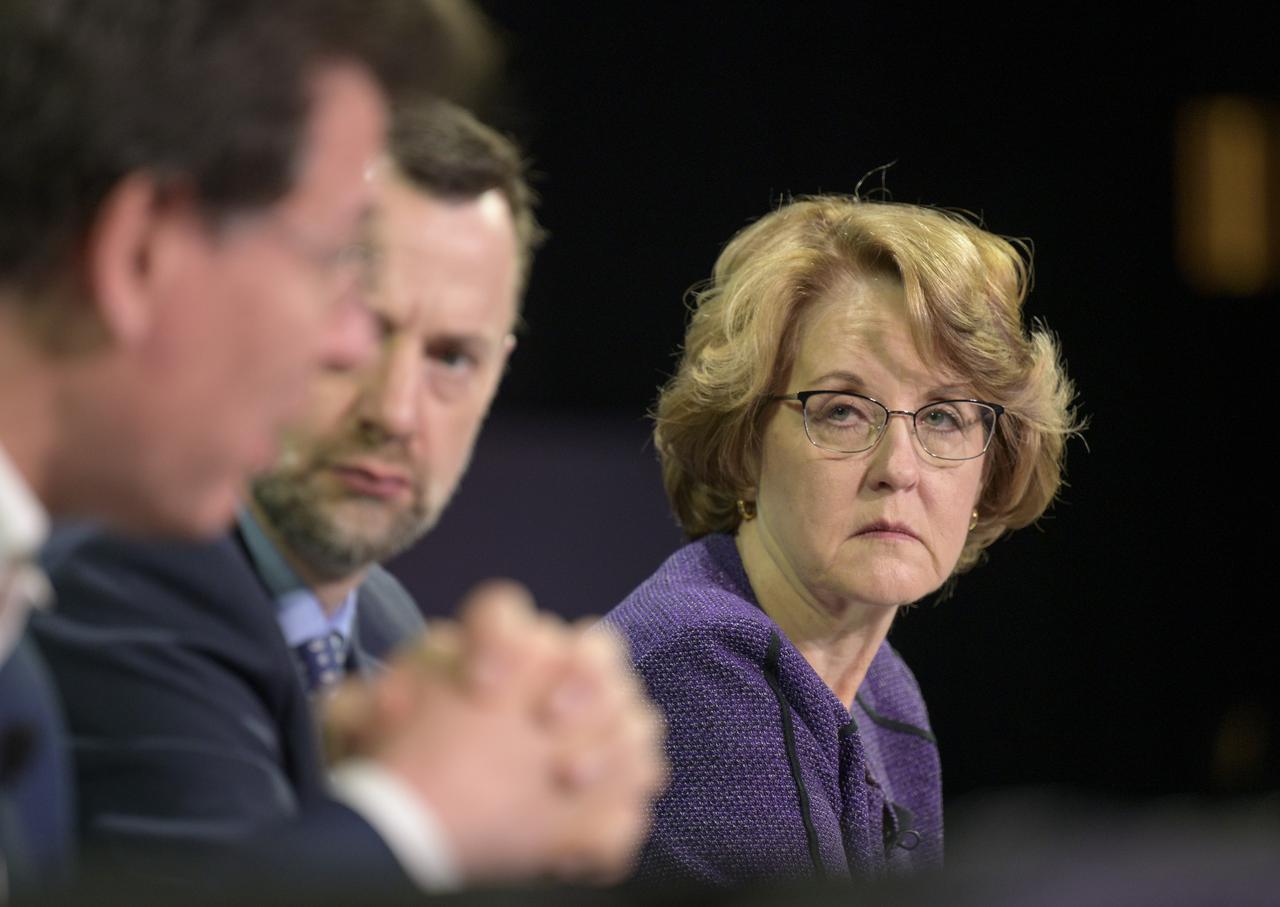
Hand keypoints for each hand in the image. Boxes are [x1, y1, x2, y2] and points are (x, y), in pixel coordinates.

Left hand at [323, 580, 666, 883]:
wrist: (434, 821)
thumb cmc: (407, 767)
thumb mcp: (367, 736)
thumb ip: (359, 711)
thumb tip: (348, 701)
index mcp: (493, 650)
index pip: (506, 613)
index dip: (503, 636)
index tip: (482, 684)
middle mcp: (554, 672)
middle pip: (592, 649)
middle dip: (580, 680)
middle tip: (548, 724)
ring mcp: (596, 718)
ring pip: (629, 704)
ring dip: (608, 737)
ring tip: (568, 781)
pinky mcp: (617, 773)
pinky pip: (643, 768)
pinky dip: (624, 791)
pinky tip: (583, 833)